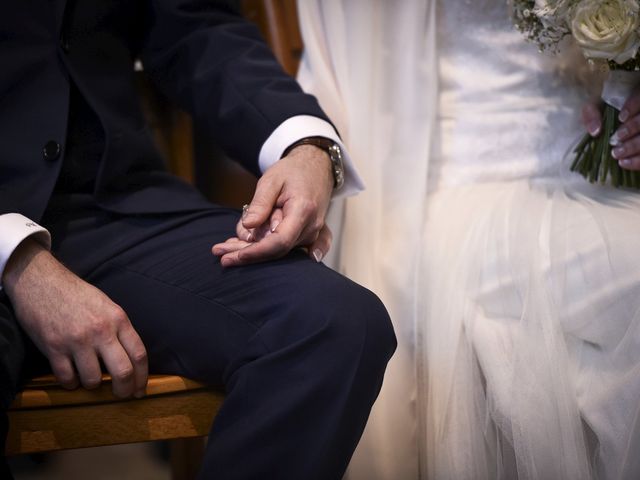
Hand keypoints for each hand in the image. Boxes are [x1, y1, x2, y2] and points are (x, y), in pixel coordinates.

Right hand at [3, 238, 147, 397]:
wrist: (41, 281)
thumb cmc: (77, 294)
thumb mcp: (107, 306)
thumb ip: (120, 330)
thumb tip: (131, 358)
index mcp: (118, 319)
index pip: (139, 354)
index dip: (143, 378)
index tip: (140, 390)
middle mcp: (101, 331)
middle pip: (123, 372)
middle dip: (124, 390)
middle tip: (122, 395)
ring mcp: (76, 340)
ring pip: (93, 380)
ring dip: (92, 385)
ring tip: (90, 379)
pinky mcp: (53, 348)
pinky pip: (67, 378)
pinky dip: (71, 383)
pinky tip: (72, 378)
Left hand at [212, 144, 333, 265]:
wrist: (316, 168)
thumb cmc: (293, 171)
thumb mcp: (271, 180)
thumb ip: (260, 203)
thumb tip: (249, 226)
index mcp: (303, 210)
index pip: (280, 241)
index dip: (257, 252)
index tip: (235, 255)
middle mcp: (311, 227)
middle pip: (275, 251)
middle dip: (246, 253)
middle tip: (218, 251)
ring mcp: (313, 235)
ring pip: (278, 251)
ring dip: (253, 247)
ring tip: (227, 243)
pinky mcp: (311, 238)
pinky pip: (291, 252)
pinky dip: (269, 252)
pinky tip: (255, 257)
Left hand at [582, 92, 639, 169]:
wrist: (606, 127)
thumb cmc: (599, 113)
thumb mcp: (592, 109)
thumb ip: (591, 114)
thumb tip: (595, 130)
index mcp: (636, 99)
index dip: (634, 106)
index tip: (621, 118)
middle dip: (632, 129)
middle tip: (615, 140)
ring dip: (634, 146)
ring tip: (616, 153)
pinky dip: (637, 161)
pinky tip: (623, 163)